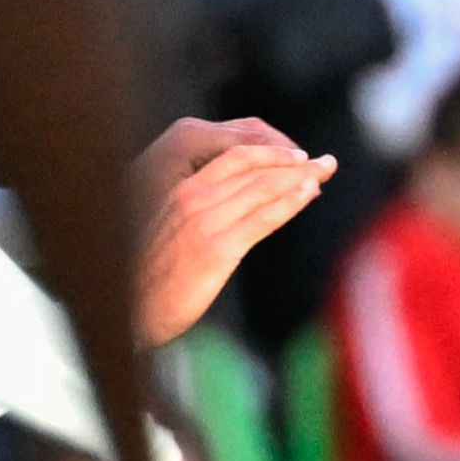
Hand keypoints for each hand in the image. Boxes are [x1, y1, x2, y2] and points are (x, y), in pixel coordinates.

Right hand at [132, 118, 331, 342]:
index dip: (271, 153)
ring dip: (300, 177)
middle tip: (326, 162)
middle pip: (253, 167)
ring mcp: (204, 222)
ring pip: (261, 188)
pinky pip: (262, 218)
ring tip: (326, 171)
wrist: (133, 307)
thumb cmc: (154, 275)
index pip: (234, 157)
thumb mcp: (176, 232)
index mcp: (181, 190)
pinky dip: (289, 202)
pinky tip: (309, 194)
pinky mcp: (216, 249)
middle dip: (294, 162)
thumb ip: (204, 212)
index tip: (298, 156)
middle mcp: (192, 198)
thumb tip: (243, 206)